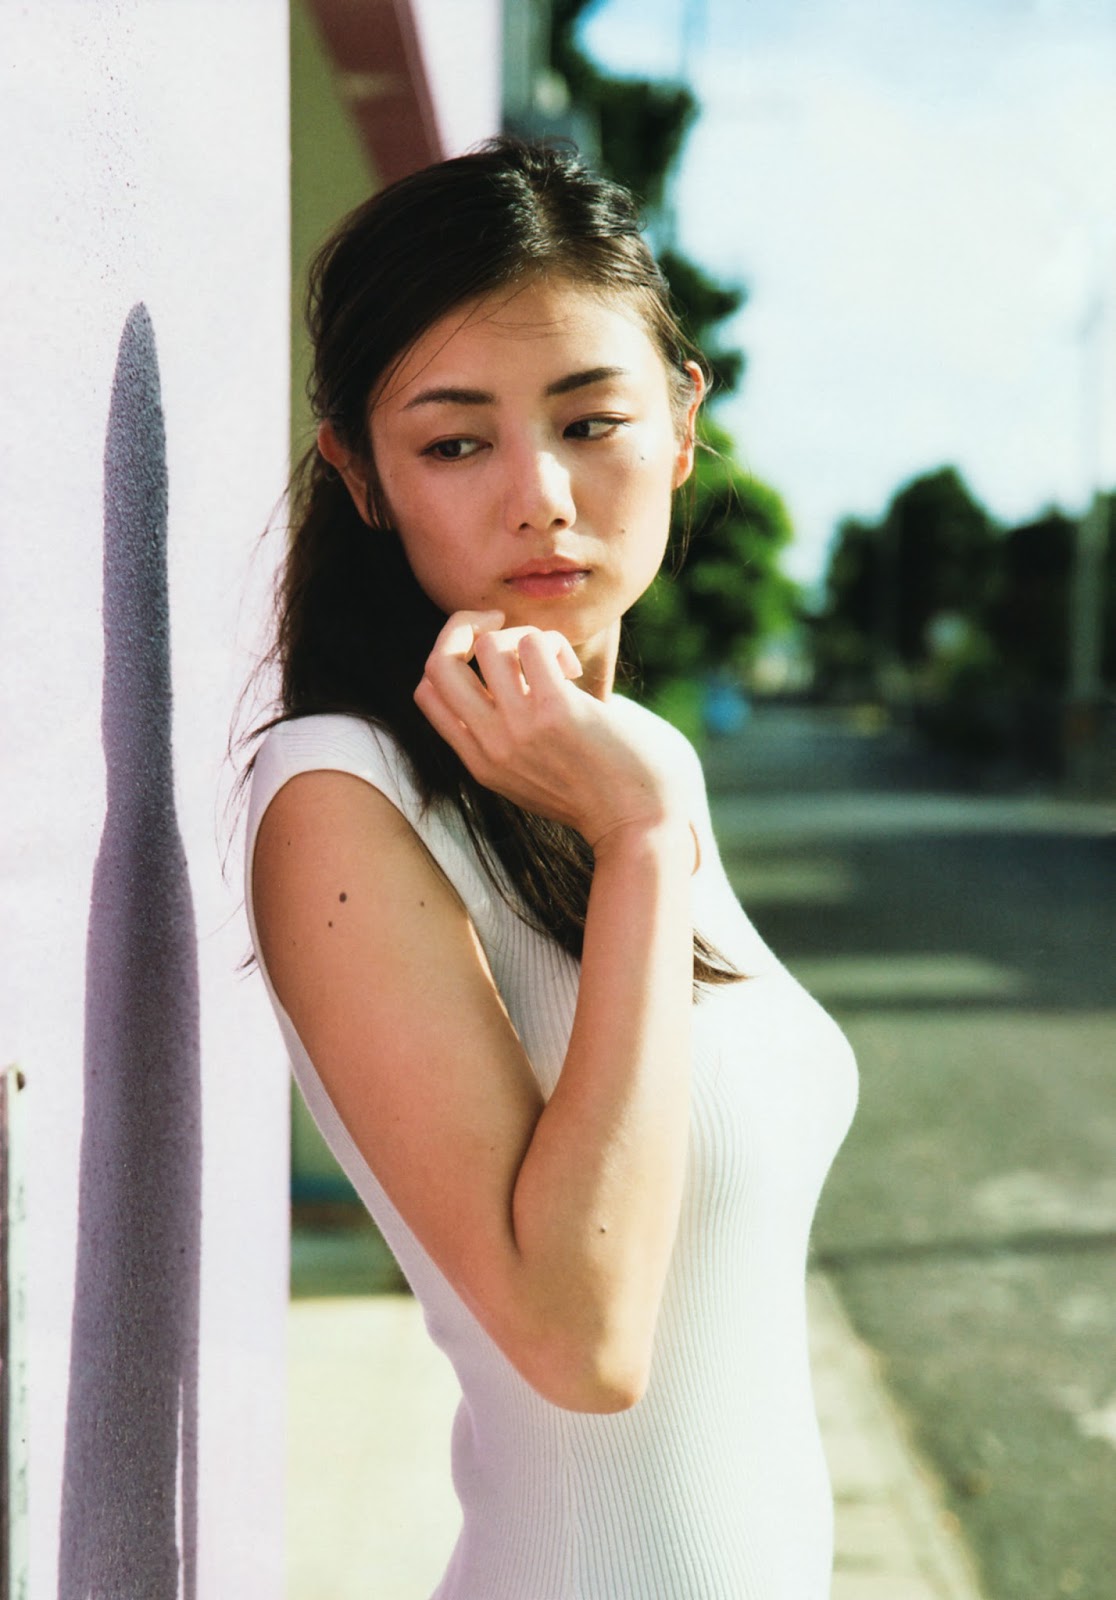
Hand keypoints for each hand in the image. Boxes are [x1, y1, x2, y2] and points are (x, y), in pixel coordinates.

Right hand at [413, 611, 683, 848]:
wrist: (639, 824)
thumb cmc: (595, 796)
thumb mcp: (529, 778)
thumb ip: (504, 741)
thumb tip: (498, 682)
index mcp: (480, 762)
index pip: (426, 693)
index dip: (447, 658)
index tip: (480, 652)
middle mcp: (491, 744)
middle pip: (438, 663)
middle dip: (462, 625)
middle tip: (497, 621)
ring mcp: (520, 728)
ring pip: (490, 645)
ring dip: (524, 635)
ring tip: (555, 661)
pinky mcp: (556, 709)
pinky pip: (534, 643)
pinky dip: (552, 643)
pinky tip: (572, 670)